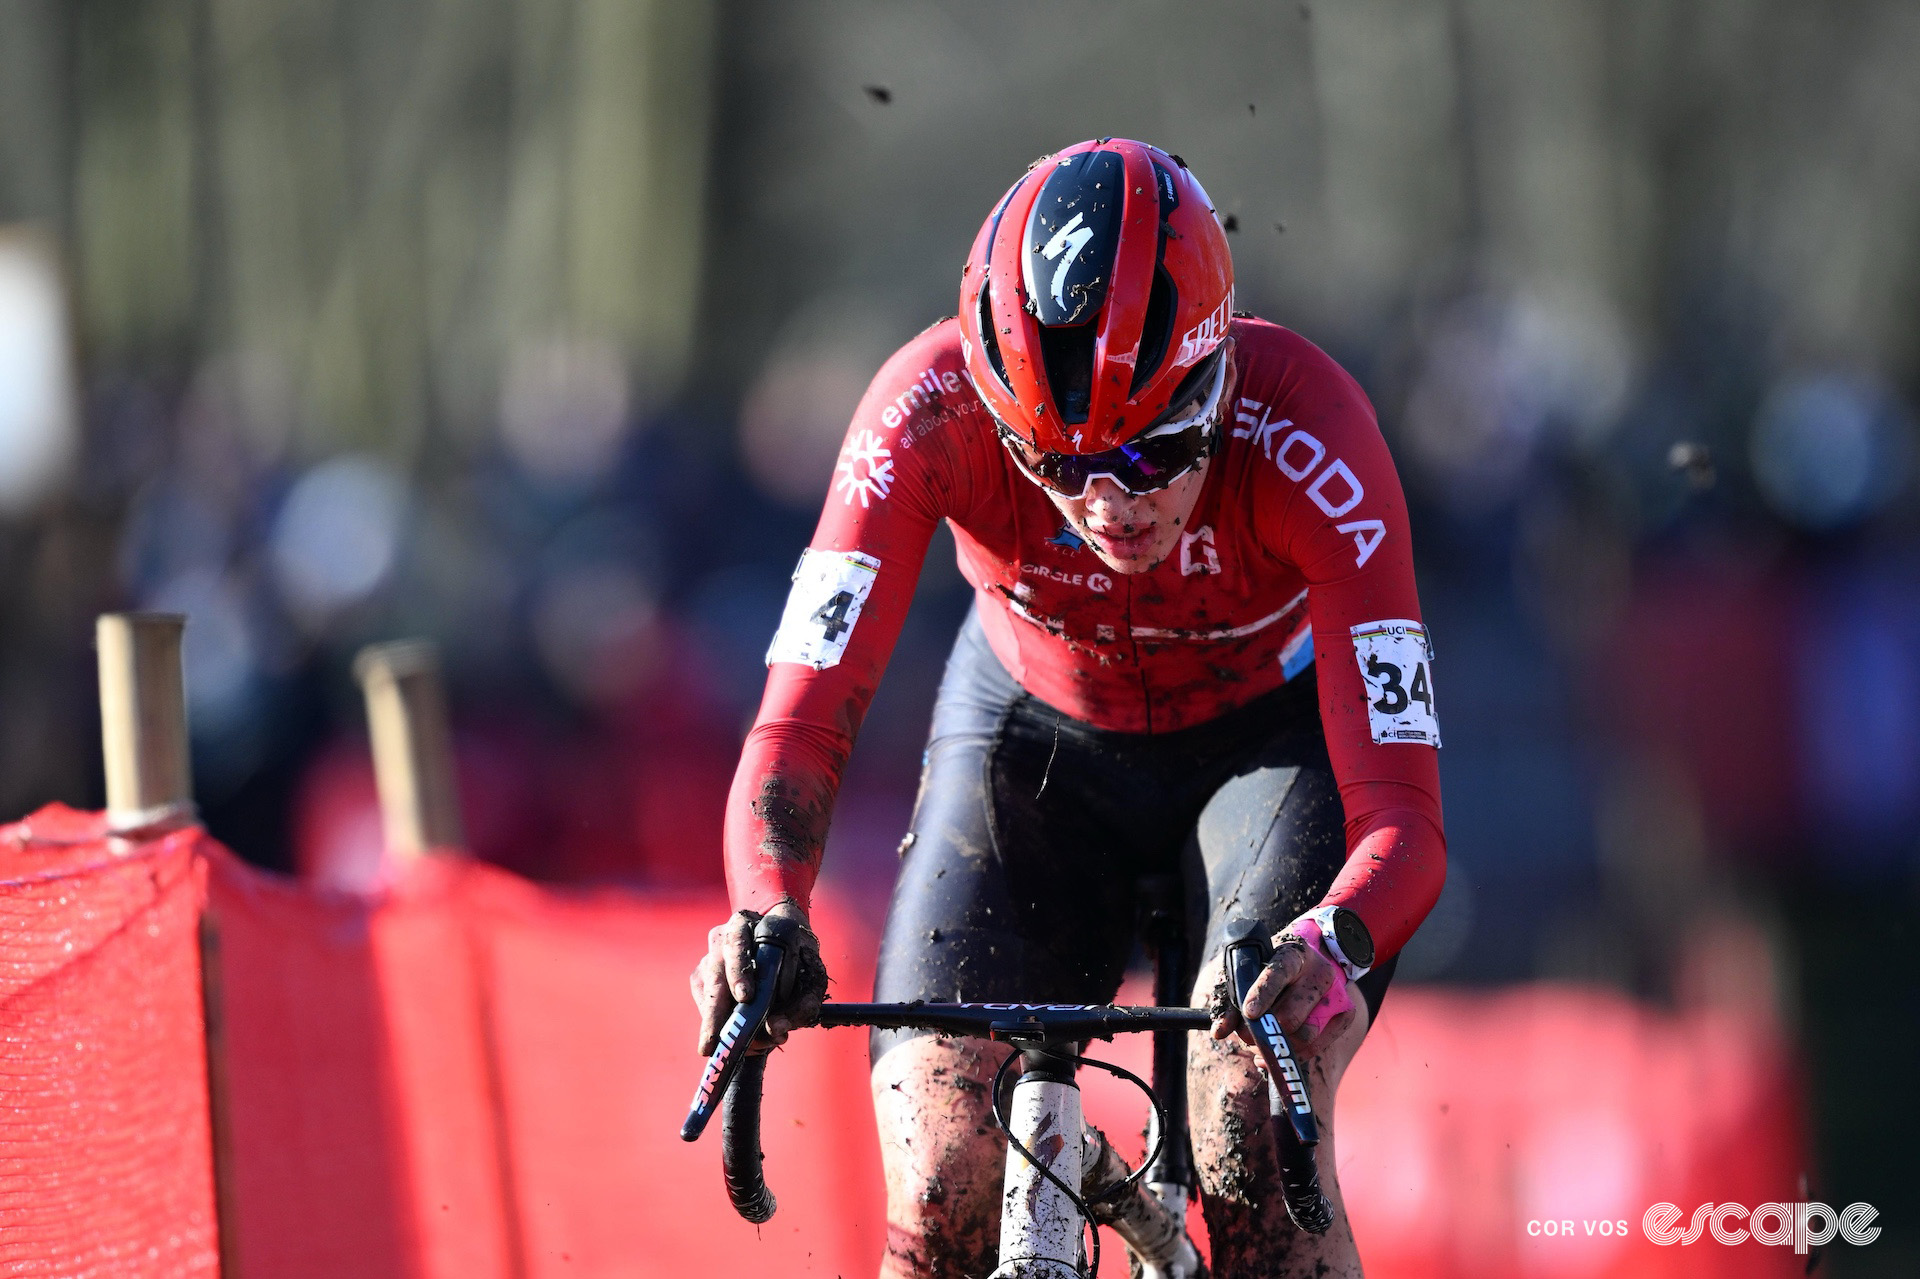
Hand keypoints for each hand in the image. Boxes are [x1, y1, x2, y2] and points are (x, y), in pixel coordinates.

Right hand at [690, 899, 827, 1055]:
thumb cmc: (796, 954)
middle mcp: (722, 938)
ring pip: (707, 994)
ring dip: (722, 1025)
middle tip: (717, 1043)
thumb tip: (775, 1030)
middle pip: (714, 973)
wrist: (782, 938)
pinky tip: (737, 1038)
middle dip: (716, 1013)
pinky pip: (704, 1005)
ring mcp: (708, 957)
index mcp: (746, 923)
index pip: (737, 940)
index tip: (746, 997)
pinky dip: (719, 1026)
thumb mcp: (810, 972)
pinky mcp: (702, 978)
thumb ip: (802, 1001)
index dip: (739, 970)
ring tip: (748, 1048)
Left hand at [1207, 930, 1356, 1053]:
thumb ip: (1230, 1000)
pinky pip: (1319, 1046)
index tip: (1249, 1013)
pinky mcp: (1346, 1011)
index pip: (1278, 973)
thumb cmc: (1270, 967)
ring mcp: (1336, 992)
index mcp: (1292, 954)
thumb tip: (1219, 1032)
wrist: (1310, 957)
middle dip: (1264, 1032)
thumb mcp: (1247, 973)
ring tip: (1264, 1040)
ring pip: (1305, 1035)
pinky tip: (1282, 1050)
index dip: (1263, 994)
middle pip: (1291, 1015)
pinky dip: (1297, 1054)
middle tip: (1246, 1036)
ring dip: (1279, 1045)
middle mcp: (1319, 971)